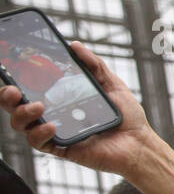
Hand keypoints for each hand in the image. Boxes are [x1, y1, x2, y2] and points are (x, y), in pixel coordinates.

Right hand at [0, 42, 157, 178]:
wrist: (139, 142)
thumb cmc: (126, 116)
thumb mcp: (111, 84)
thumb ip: (93, 65)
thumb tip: (74, 45)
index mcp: (60, 99)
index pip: (29, 89)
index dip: (13, 81)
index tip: (9, 71)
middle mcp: (52, 115)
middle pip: (16, 106)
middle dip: (7, 97)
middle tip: (14, 91)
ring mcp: (54, 132)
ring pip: (21, 125)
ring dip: (22, 114)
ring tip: (38, 106)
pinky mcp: (61, 148)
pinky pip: (39, 143)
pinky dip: (39, 133)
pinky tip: (51, 126)